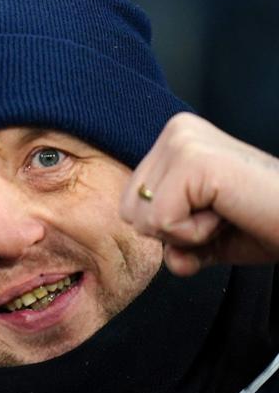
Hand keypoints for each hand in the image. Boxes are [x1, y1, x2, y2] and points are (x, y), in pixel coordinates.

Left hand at [120, 113, 278, 275]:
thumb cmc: (267, 224)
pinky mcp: (193, 161)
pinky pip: (161, 221)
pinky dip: (195, 233)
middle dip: (174, 230)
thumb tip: (170, 261)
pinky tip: (229, 213)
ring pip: (140, 216)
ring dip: (186, 232)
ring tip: (228, 211)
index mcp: (176, 138)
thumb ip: (177, 246)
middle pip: (128, 209)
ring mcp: (183, 141)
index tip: (218, 213)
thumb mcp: (209, 237)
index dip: (171, 226)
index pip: (130, 201)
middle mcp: (177, 130)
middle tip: (224, 215)